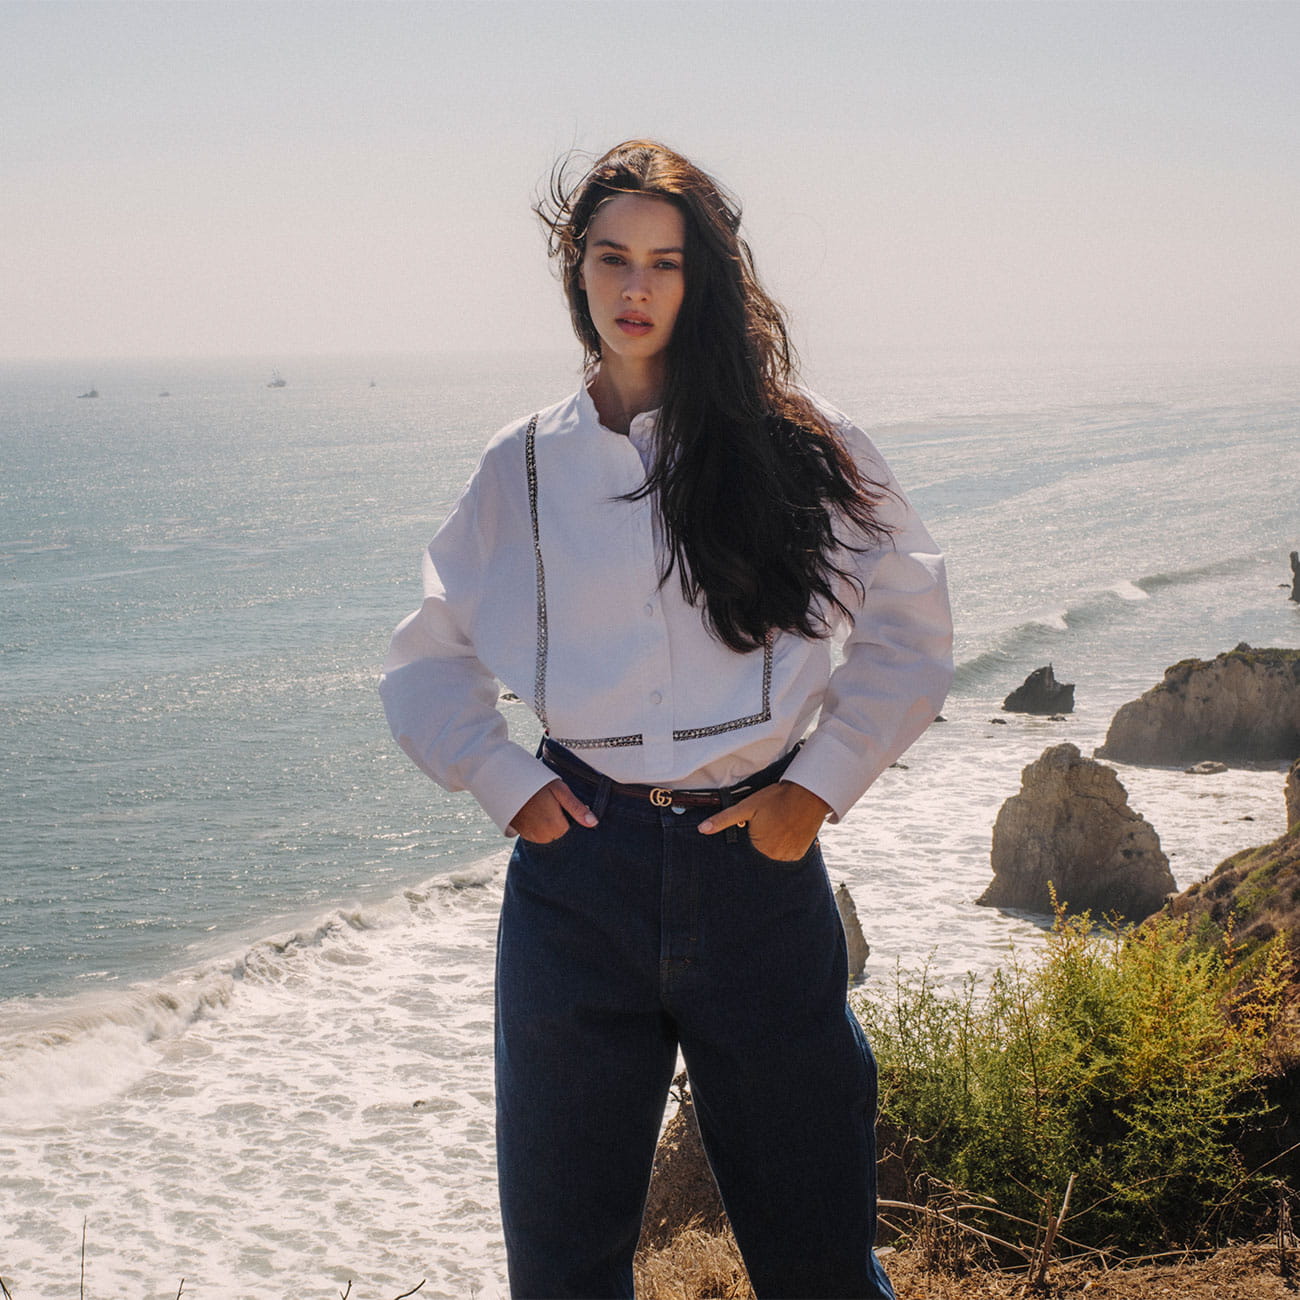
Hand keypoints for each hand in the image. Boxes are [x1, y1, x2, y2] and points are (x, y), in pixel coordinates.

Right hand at [507, 779, 597, 843]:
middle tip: (557, 806)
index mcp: (555, 826)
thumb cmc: (537, 784)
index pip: (573, 833)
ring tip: (548, 809)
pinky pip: (539, 837)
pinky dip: (542, 829)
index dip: (574, 820)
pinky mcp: (524, 835)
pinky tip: (540, 814)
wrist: (508, 782)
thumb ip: (576, 808)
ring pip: (551, 837)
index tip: (570, 809)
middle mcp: (543, 836)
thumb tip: (593, 823)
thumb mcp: (560, 791)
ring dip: (553, 828)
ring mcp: (532, 837)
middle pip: (562, 836)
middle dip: (563, 824)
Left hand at [697, 780, 830, 860]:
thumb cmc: (776, 799)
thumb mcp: (746, 806)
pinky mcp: (801, 854)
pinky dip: (786, 846)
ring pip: (774, 855)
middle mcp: (775, 858)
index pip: (746, 852)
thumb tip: (702, 829)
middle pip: (760, 854)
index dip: (749, 837)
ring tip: (777, 826)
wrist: (808, 794)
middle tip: (768, 824)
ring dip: (773, 845)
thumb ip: (724, 819)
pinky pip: (788, 855)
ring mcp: (790, 857)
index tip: (755, 827)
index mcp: (760, 849)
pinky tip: (787, 831)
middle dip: (760, 842)